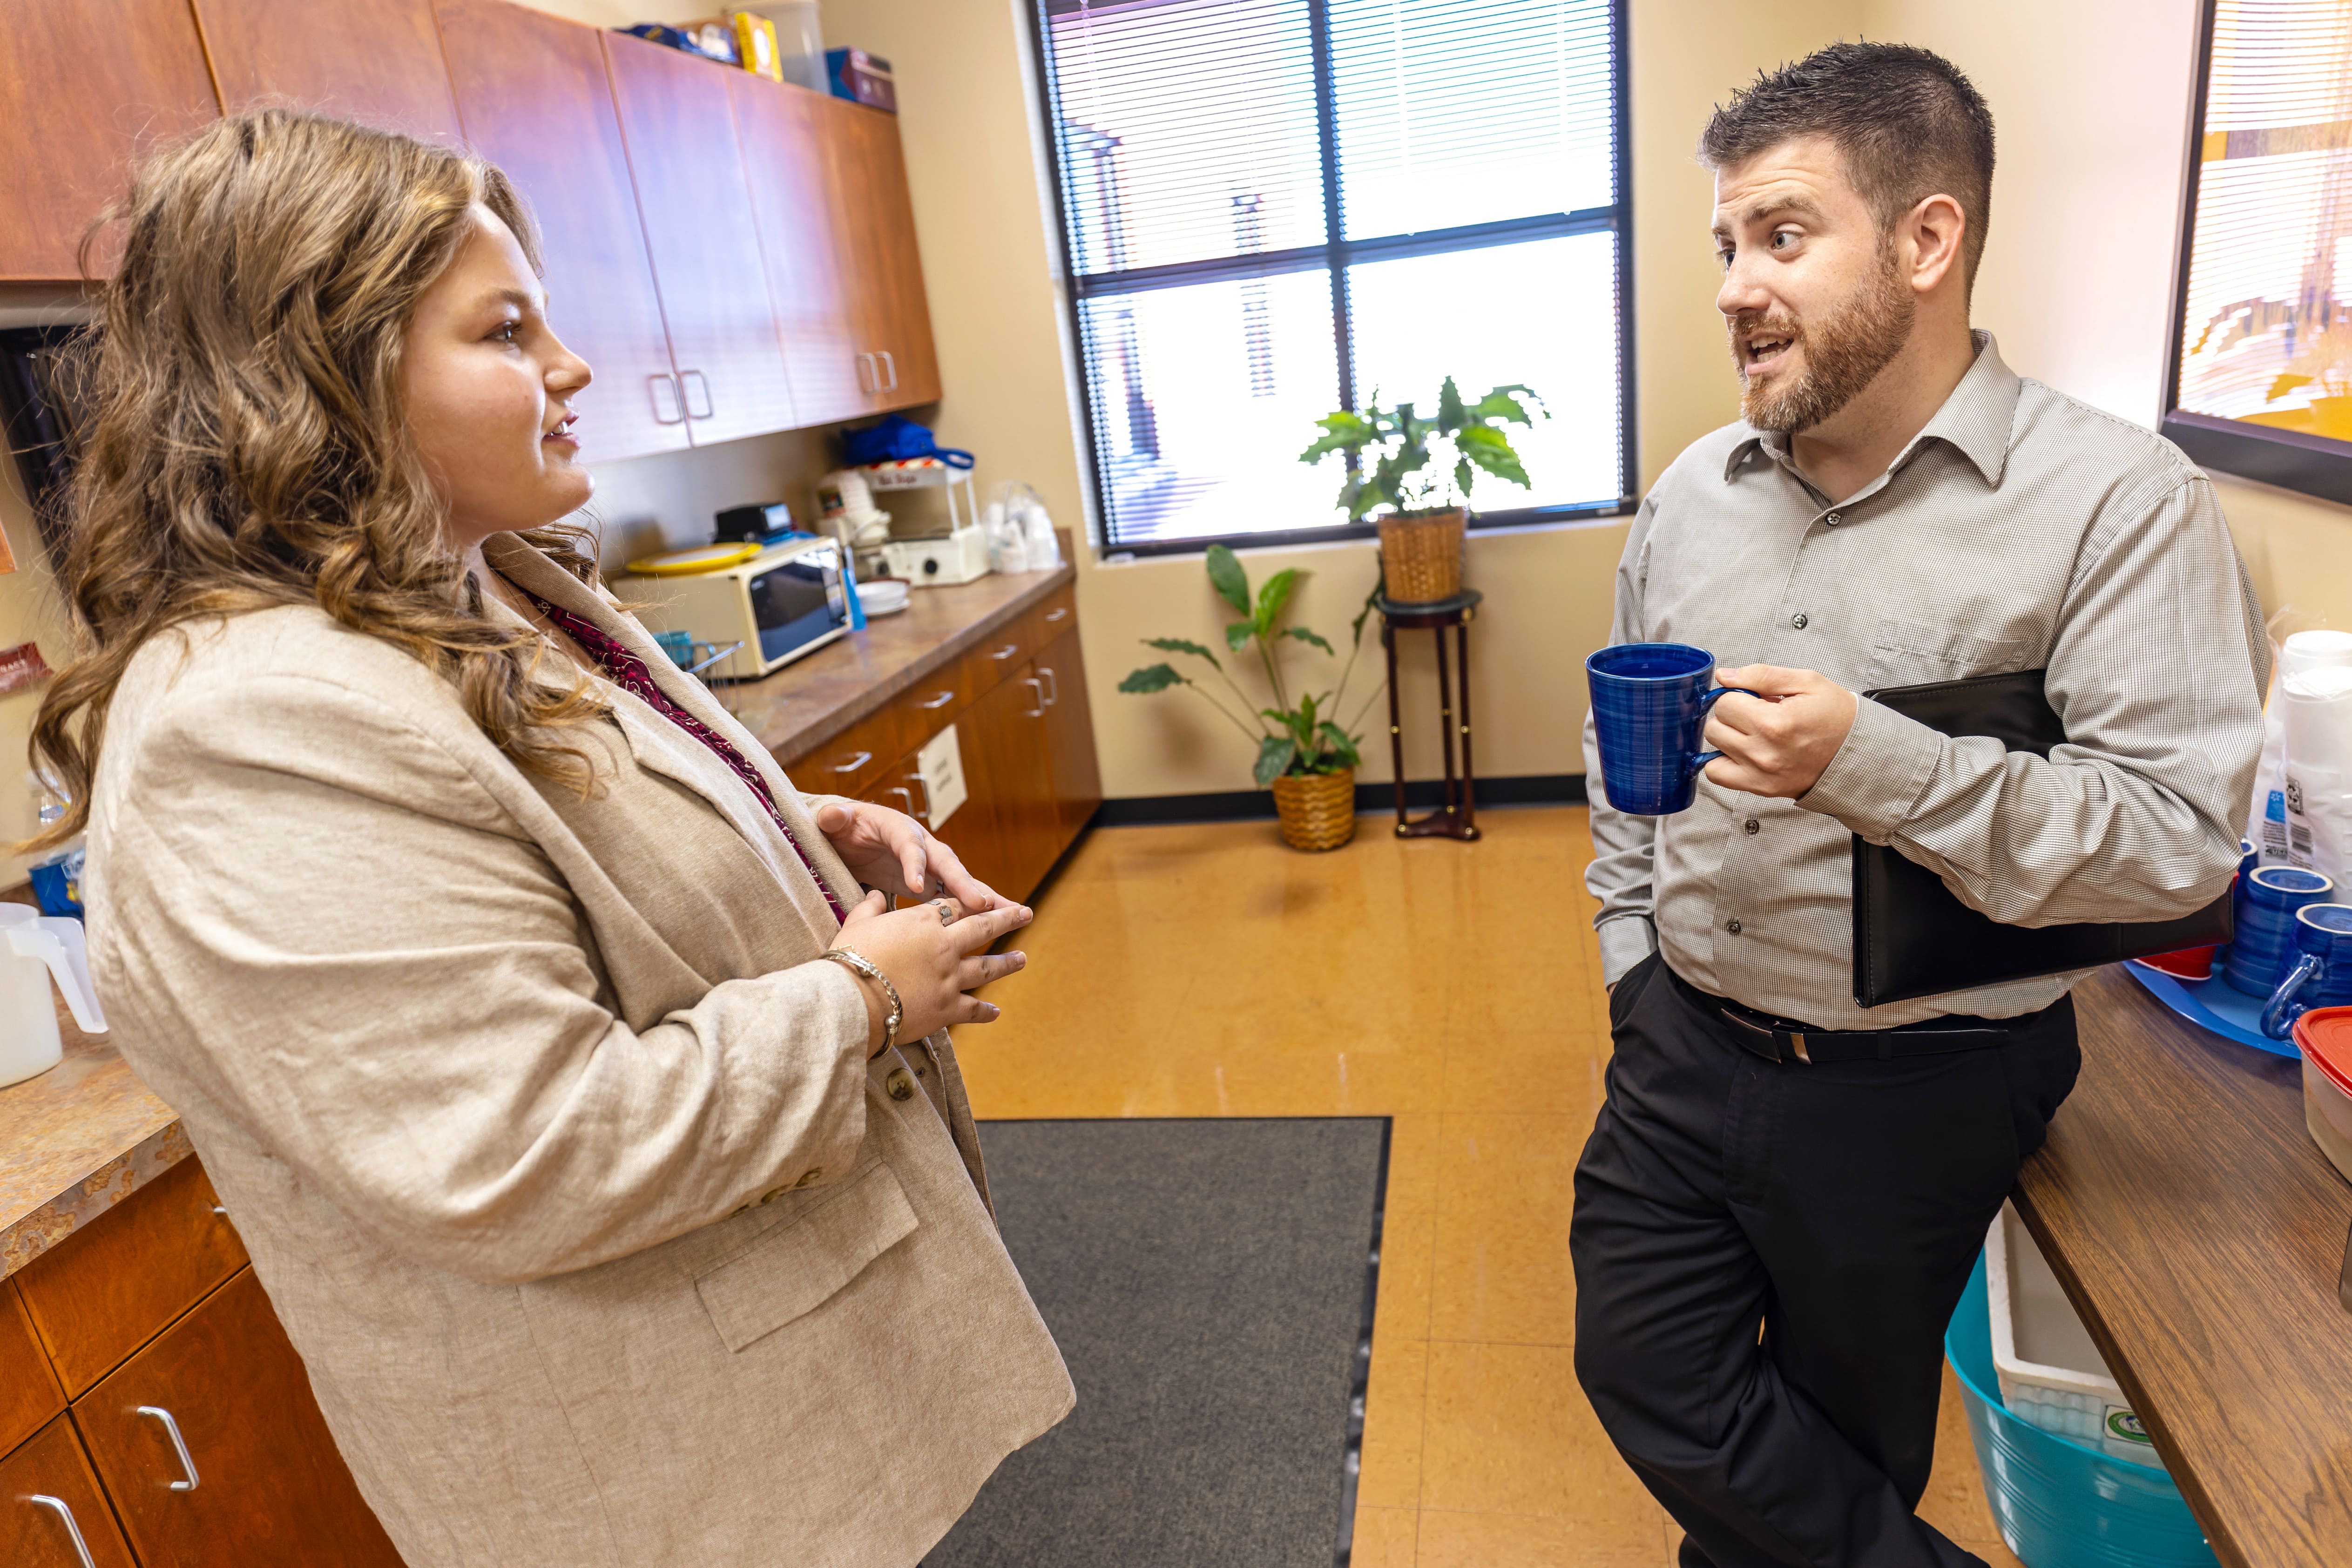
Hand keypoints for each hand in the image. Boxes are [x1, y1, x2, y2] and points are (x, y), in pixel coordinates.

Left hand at [812, 798, 1012, 911]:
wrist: (849, 834)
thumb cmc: (843, 826)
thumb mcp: (835, 820)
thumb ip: (833, 818)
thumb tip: (831, 815)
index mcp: (898, 828)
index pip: (909, 845)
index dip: (915, 863)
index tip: (917, 885)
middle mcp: (921, 845)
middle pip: (947, 863)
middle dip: (964, 883)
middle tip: (981, 904)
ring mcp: (929, 865)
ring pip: (960, 881)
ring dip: (983, 897)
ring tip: (1010, 913)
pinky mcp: (930, 882)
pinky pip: (955, 896)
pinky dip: (975, 908)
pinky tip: (996, 923)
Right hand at [829, 891, 1032, 1052]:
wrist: (852, 1000)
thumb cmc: (849, 959)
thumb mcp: (855, 924)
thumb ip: (870, 907)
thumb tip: (877, 894)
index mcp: (922, 922)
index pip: (953, 906)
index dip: (969, 901)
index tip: (984, 898)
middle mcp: (944, 946)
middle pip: (982, 928)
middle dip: (1007, 918)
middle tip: (1026, 913)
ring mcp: (950, 977)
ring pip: (986, 967)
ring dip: (1007, 962)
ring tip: (1023, 958)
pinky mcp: (948, 1008)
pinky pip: (973, 1009)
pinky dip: (985, 1011)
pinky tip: (996, 1011)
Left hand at [1703, 665, 1857, 798]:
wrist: (1857, 753)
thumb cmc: (1836, 717)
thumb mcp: (1807, 682)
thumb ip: (1761, 675)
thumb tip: (1724, 677)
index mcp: (1775, 722)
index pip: (1724, 702)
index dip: (1738, 695)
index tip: (1754, 698)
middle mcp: (1763, 752)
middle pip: (1715, 726)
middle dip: (1732, 715)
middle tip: (1755, 714)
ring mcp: (1760, 774)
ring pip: (1712, 748)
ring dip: (1727, 737)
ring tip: (1752, 732)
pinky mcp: (1760, 788)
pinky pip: (1717, 775)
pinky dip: (1722, 762)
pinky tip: (1740, 752)